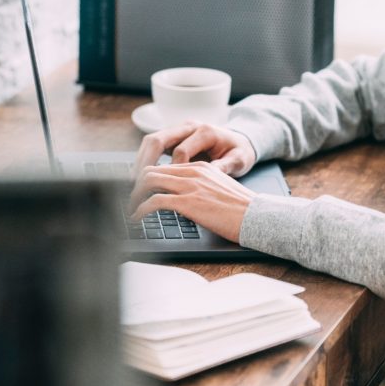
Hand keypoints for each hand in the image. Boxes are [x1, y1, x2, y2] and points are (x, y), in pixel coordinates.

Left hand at [128, 161, 255, 242]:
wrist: (257, 216)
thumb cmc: (242, 210)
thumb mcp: (219, 190)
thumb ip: (200, 189)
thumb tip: (183, 202)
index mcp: (200, 167)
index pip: (164, 167)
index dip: (146, 180)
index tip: (138, 192)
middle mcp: (193, 172)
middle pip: (151, 170)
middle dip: (134, 186)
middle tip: (127, 200)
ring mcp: (190, 186)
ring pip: (149, 182)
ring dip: (133, 197)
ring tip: (128, 209)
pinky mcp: (189, 202)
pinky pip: (155, 201)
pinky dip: (140, 210)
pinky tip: (136, 218)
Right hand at [135, 122, 257, 176]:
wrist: (239, 140)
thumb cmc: (239, 151)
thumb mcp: (240, 159)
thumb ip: (226, 165)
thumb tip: (211, 173)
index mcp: (205, 131)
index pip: (180, 151)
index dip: (172, 172)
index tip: (169, 190)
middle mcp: (189, 126)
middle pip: (158, 139)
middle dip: (145, 163)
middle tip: (137, 185)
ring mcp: (179, 130)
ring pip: (151, 140)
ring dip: (140, 161)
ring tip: (134, 183)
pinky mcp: (174, 136)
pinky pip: (154, 146)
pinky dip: (145, 160)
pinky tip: (142, 177)